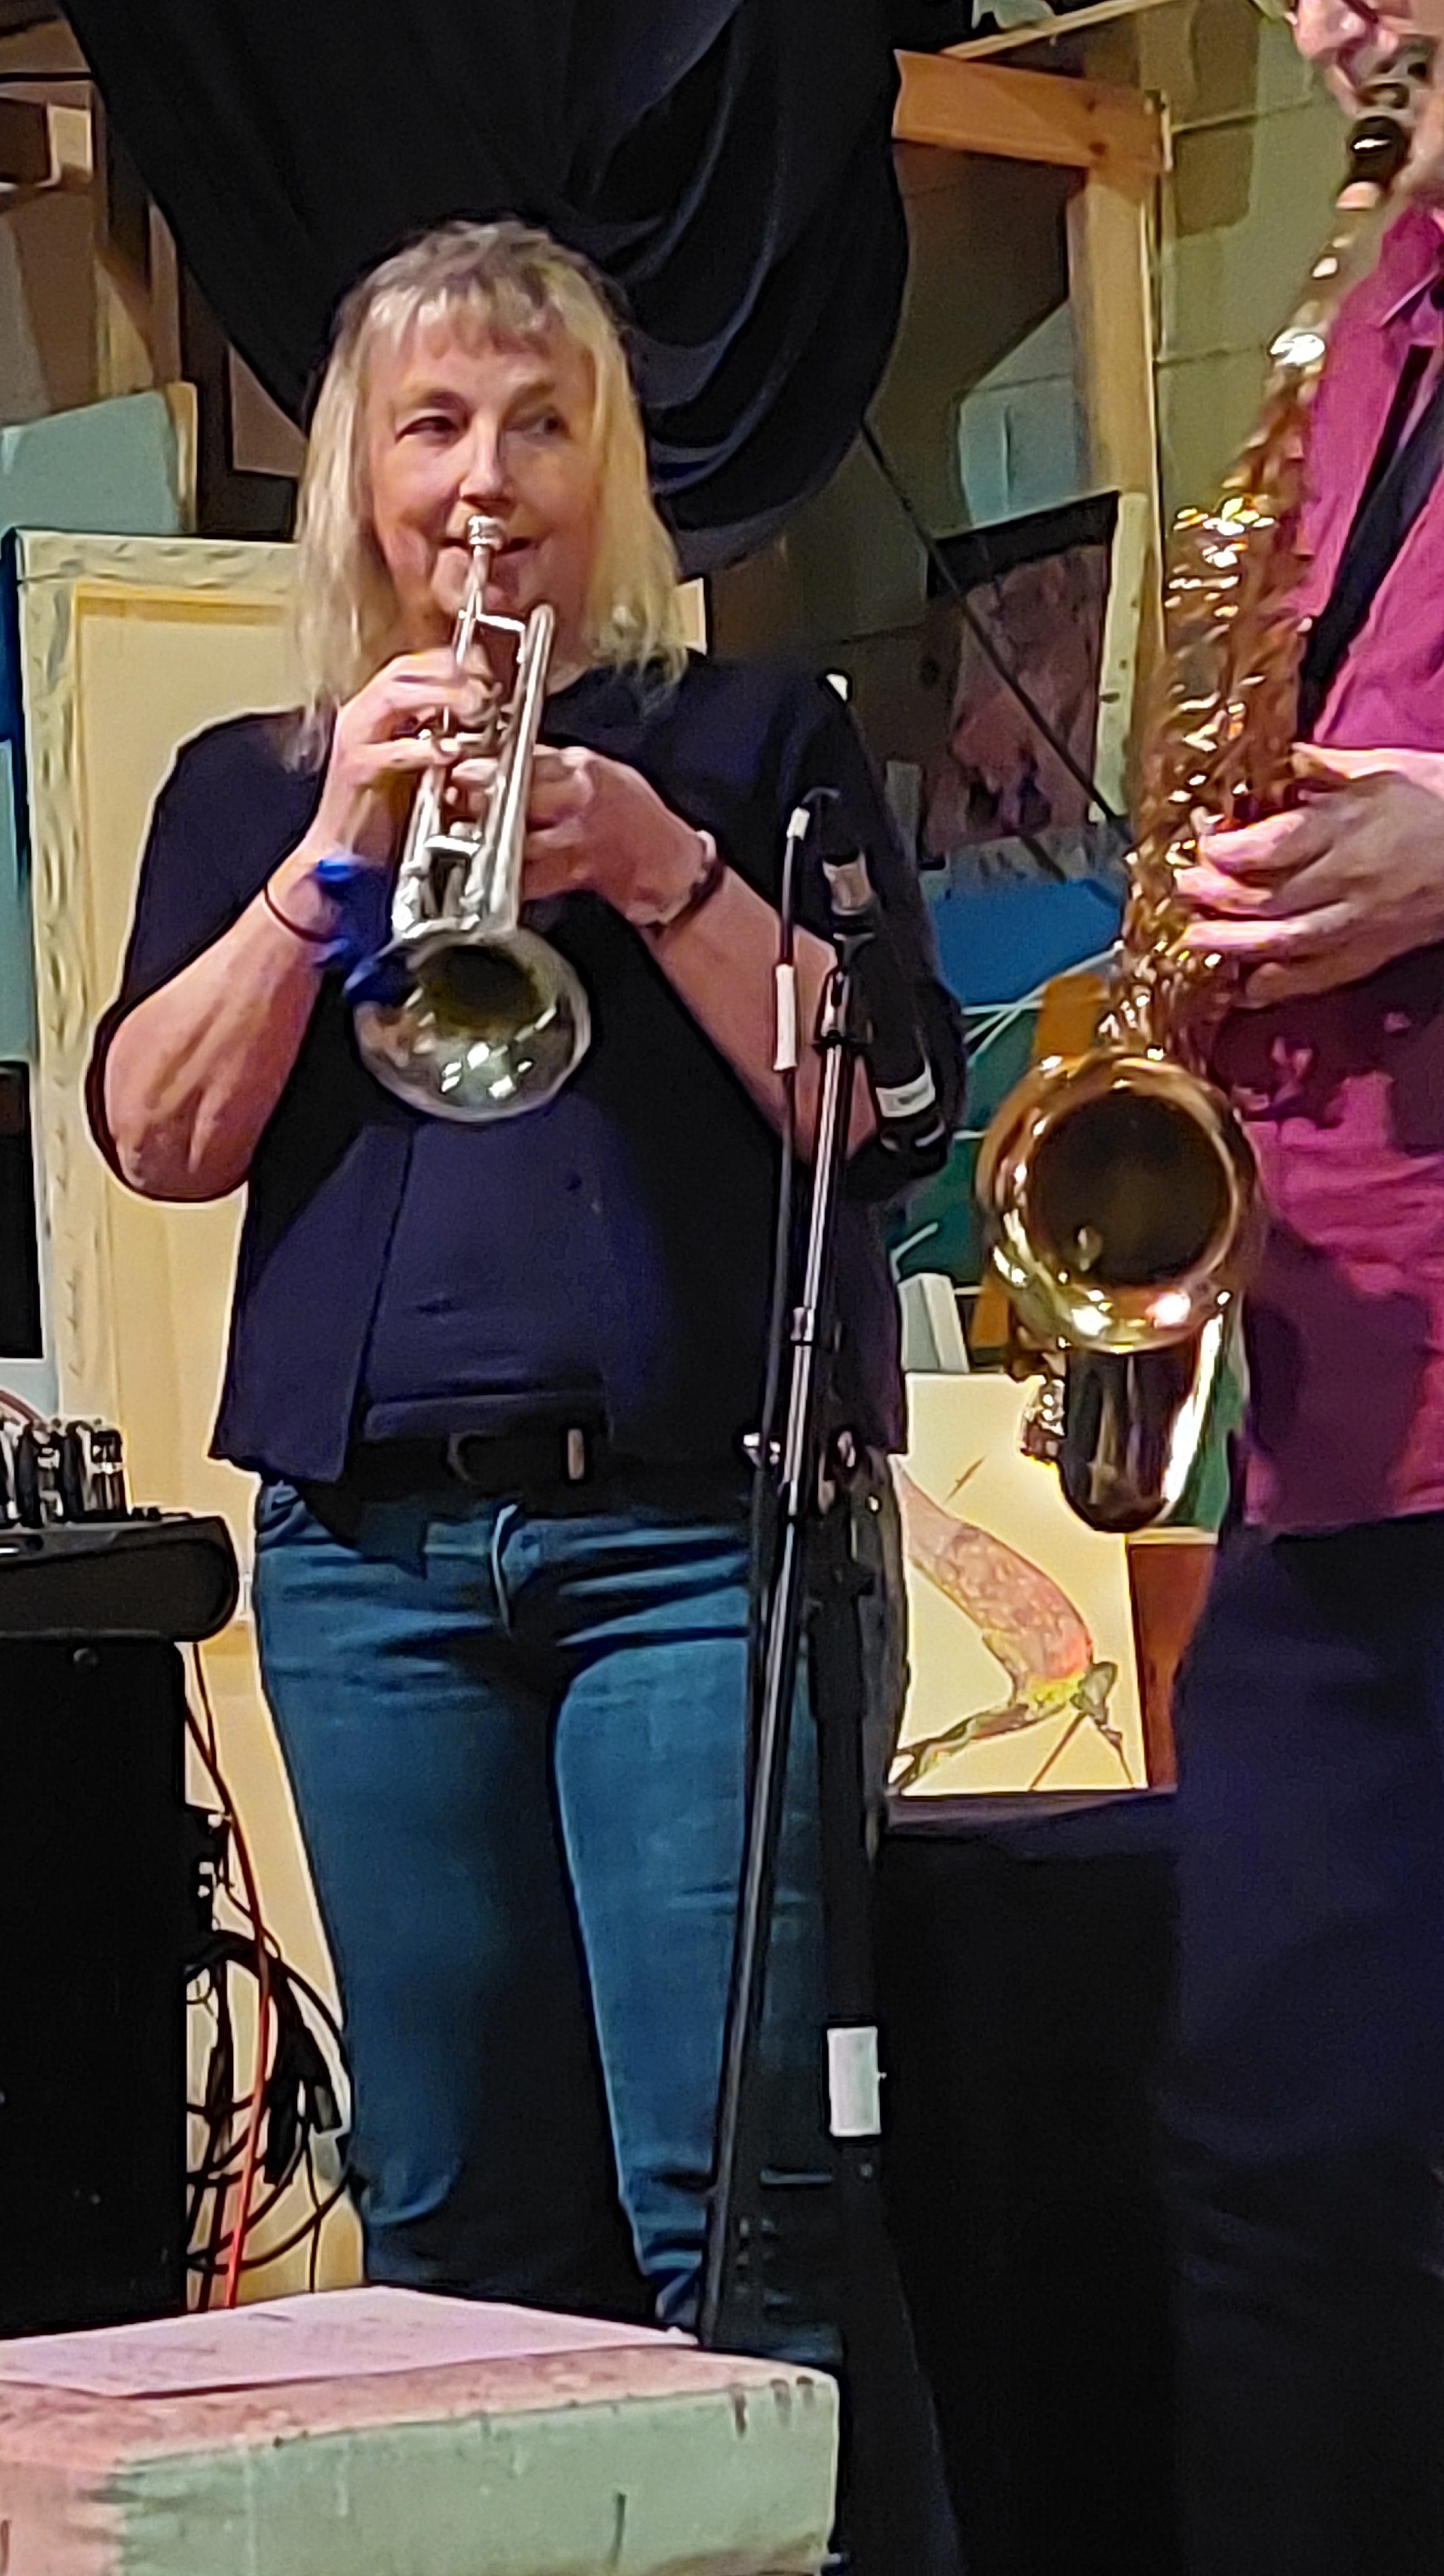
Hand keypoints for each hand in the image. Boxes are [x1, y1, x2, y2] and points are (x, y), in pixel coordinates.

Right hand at [301, 649, 487, 867]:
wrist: (343, 851)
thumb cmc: (380, 810)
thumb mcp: (418, 762)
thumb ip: (439, 735)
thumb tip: (477, 715)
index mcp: (377, 712)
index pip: (412, 667)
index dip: (449, 662)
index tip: (482, 667)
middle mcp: (363, 718)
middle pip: (403, 671)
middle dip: (447, 672)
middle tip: (483, 687)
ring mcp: (356, 741)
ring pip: (393, 696)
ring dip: (438, 697)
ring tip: (472, 708)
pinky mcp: (356, 771)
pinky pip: (390, 750)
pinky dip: (421, 748)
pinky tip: (448, 752)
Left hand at [451, 743, 705, 925]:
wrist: (667, 864)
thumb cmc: (636, 818)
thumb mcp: (601, 771)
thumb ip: (555, 764)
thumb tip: (507, 758)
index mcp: (583, 768)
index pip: (521, 758)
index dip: (483, 765)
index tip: (461, 768)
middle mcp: (577, 798)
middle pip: (509, 794)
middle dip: (477, 797)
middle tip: (458, 799)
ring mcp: (572, 837)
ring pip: (511, 835)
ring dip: (482, 837)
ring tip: (468, 834)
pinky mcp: (569, 873)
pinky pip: (524, 874)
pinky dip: (503, 872)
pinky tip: (492, 868)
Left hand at [1175, 745, 1443, 1004]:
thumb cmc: (1442, 798)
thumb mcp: (1384, 768)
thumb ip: (1322, 770)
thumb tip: (1273, 762)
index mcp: (1350, 826)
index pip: (1275, 845)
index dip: (1229, 850)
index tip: (1202, 844)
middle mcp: (1349, 880)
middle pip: (1269, 897)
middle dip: (1218, 898)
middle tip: (1183, 891)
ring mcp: (1361, 922)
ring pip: (1284, 942)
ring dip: (1233, 945)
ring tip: (1194, 941)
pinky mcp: (1374, 952)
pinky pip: (1317, 977)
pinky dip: (1277, 986)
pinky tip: (1244, 989)